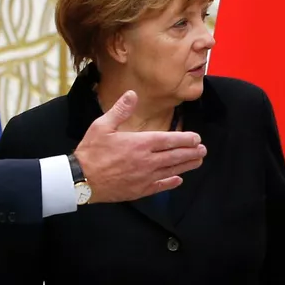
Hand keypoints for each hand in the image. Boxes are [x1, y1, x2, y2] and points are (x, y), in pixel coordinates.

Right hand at [73, 90, 204, 202]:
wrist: (80, 179)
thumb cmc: (91, 151)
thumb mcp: (102, 125)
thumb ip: (121, 110)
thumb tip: (132, 94)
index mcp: (140, 143)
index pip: (169, 140)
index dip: (185, 139)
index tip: (197, 138)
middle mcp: (146, 161)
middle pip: (175, 156)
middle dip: (191, 152)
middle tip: (203, 150)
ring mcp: (144, 177)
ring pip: (171, 171)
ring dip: (186, 166)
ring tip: (197, 162)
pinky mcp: (139, 190)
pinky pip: (160, 186)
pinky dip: (170, 183)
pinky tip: (178, 180)